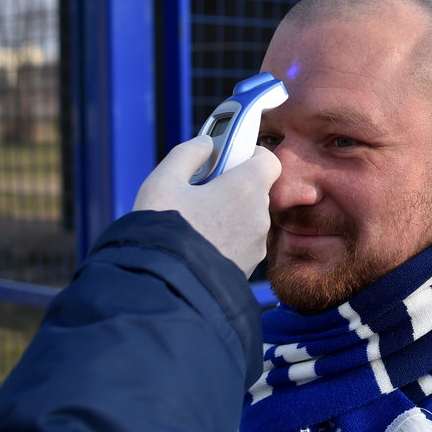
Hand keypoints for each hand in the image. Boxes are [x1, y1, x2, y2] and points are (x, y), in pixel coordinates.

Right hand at [133, 135, 281, 276]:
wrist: (165, 287)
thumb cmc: (163, 231)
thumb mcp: (163, 181)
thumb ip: (188, 154)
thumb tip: (205, 144)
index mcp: (245, 189)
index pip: (269, 160)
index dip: (250, 154)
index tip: (228, 155)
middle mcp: (259, 216)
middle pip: (255, 189)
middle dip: (232, 184)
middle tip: (200, 188)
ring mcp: (257, 244)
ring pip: (248, 217)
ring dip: (228, 212)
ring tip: (194, 218)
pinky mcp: (249, 266)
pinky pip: (242, 241)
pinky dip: (227, 236)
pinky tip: (199, 240)